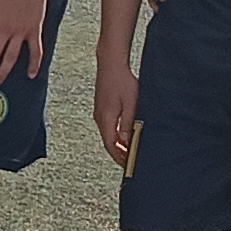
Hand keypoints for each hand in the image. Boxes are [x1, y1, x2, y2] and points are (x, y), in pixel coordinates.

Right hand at [94, 57, 140, 172]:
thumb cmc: (123, 82)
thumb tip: (125, 141)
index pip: (111, 145)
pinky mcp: (101, 108)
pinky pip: (107, 127)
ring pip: (107, 135)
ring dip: (117, 144)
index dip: (120, 157)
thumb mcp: (130, 104)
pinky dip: (115, 135)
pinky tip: (124, 135)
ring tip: (130, 151)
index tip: (129, 166)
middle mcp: (99, 118)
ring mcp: (99, 113)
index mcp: (106, 119)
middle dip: (119, 154)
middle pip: (108, 142)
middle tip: (131, 162)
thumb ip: (128, 124)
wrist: (110, 64)